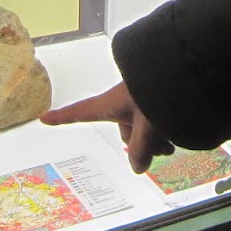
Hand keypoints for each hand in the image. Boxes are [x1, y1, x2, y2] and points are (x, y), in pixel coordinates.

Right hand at [40, 81, 174, 173]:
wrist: (186, 63)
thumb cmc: (162, 87)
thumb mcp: (149, 124)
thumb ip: (141, 149)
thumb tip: (137, 167)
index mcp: (112, 102)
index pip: (80, 112)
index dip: (62, 117)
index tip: (44, 117)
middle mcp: (123, 101)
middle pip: (125, 131)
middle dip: (143, 145)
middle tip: (165, 146)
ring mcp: (140, 99)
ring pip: (143, 128)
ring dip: (157, 138)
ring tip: (175, 140)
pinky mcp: (156, 98)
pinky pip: (154, 119)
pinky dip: (165, 128)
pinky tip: (180, 131)